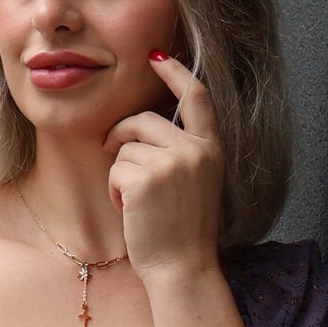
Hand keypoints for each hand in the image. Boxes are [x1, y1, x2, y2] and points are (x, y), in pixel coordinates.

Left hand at [106, 51, 223, 285]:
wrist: (183, 270)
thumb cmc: (183, 232)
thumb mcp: (195, 183)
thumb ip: (181, 151)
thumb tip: (142, 123)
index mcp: (212, 149)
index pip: (196, 97)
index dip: (175, 72)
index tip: (157, 56)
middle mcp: (195, 150)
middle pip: (144, 120)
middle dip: (123, 137)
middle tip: (121, 167)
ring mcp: (172, 163)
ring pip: (125, 146)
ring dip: (121, 174)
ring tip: (139, 203)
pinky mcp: (146, 177)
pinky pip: (115, 168)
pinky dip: (115, 191)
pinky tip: (130, 211)